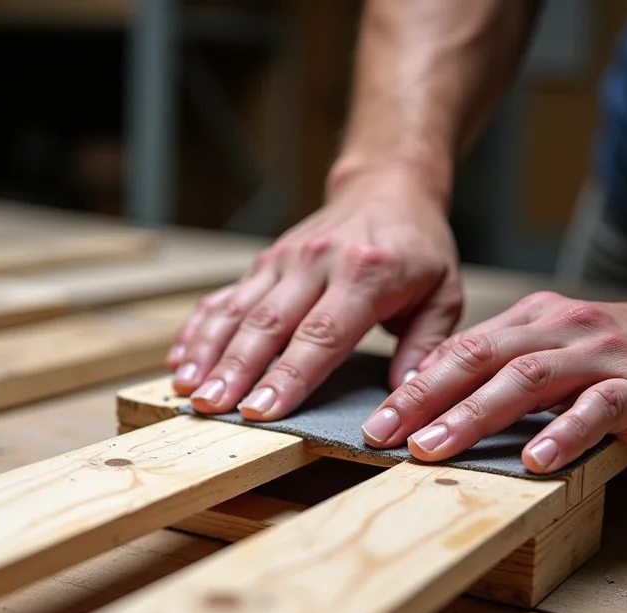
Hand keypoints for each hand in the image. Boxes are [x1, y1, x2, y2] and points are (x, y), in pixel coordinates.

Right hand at [166, 168, 462, 420]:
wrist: (388, 187)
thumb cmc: (417, 246)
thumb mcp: (444, 293)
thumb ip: (426, 347)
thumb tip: (404, 397)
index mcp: (366, 274)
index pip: (321, 335)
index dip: (288, 376)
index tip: (261, 411)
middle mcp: (318, 263)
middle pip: (267, 324)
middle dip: (235, 370)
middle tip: (210, 408)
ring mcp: (285, 259)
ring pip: (238, 310)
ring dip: (209, 352)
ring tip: (188, 390)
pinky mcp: (266, 262)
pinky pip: (226, 296)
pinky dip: (201, 329)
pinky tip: (182, 359)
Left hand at [361, 290, 626, 472]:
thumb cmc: (603, 355)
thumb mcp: (543, 347)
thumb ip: (494, 363)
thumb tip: (428, 386)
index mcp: (528, 320)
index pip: (459, 351)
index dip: (414, 386)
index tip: (377, 422)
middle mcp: (557, 329)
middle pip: (480, 359)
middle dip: (426, 398)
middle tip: (386, 434)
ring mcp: (598, 356)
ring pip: (527, 379)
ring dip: (474, 415)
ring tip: (434, 449)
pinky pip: (598, 409)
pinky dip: (564, 433)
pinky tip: (536, 460)